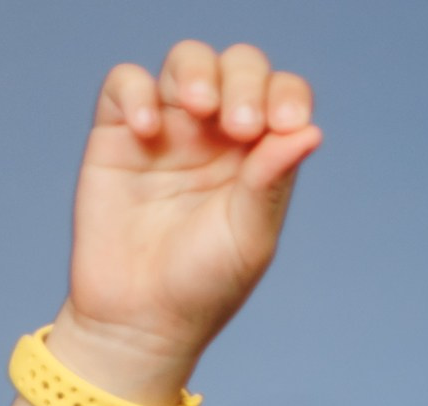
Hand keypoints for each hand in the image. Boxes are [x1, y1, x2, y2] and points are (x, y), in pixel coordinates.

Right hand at [55, 42, 321, 398]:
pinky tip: (148, 131)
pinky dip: (137, 92)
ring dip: (197, 71)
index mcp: (257, 158)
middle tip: (239, 127)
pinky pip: (126, 83)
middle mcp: (216, 135)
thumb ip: (271, 181)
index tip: (284, 124)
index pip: (281, 98)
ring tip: (199, 107)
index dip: (286, 96)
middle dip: (244, 82)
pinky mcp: (117, 134)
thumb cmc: (202, 288)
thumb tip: (310, 132)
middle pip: (238, 68)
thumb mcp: (248, 238)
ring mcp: (168, 130)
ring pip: (187, 61)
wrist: (138, 321)